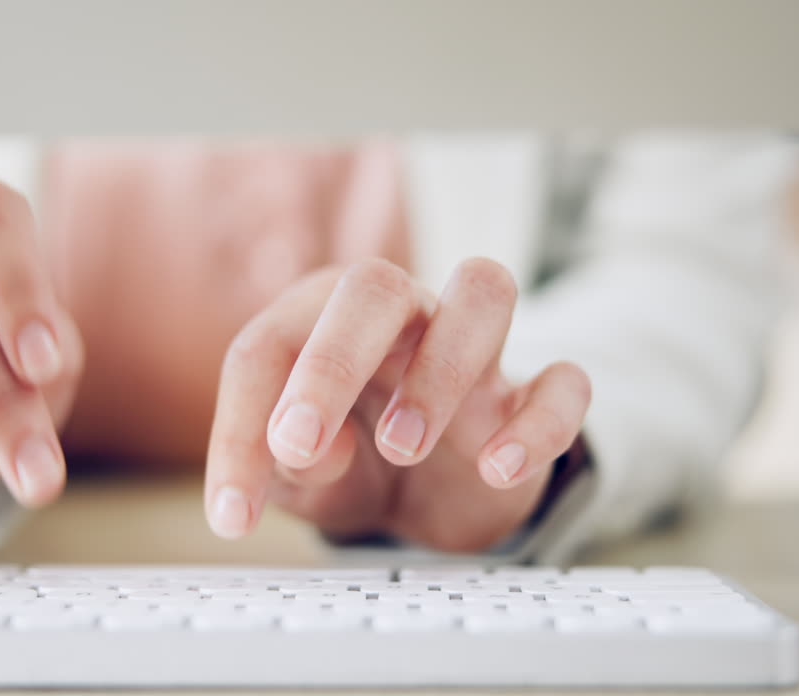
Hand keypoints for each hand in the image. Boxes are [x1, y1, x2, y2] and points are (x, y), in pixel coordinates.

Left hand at [204, 257, 590, 550]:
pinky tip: (495, 470)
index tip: (234, 513)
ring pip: (485, 291)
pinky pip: (564, 382)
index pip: (270, 345)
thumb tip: (308, 446)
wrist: (424, 497)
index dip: (242, 426)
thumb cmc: (346, 462)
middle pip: (376, 285)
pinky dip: (538, 424)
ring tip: (401, 445)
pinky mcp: (530, 396)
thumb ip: (282, 460)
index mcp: (321, 319)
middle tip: (303, 441)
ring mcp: (476, 348)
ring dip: (440, 368)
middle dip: (333, 361)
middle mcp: (402, 315)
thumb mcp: (296, 474)